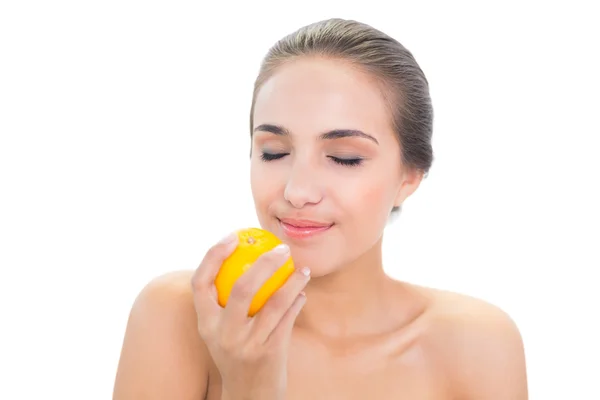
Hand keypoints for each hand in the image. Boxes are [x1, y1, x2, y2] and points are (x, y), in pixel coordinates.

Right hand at [191, 233, 309, 399]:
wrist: (248, 395)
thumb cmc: (236, 353)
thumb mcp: (221, 332)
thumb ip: (224, 302)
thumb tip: (242, 256)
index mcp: (206, 324)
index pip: (200, 283)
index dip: (213, 255)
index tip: (233, 236)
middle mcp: (223, 334)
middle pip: (242, 287)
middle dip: (265, 262)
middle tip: (282, 248)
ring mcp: (247, 345)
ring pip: (274, 302)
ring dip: (292, 281)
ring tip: (302, 269)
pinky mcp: (270, 353)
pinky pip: (288, 318)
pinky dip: (297, 300)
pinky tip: (302, 291)